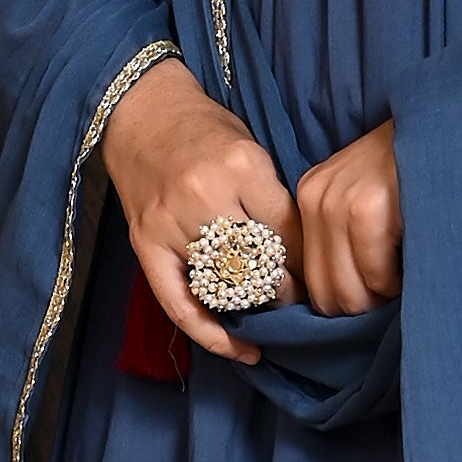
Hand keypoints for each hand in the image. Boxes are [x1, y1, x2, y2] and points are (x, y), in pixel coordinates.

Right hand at [102, 59, 300, 363]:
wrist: (141, 112)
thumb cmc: (205, 130)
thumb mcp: (251, 149)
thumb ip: (274, 199)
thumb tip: (306, 259)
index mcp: (241, 166)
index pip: (288, 231)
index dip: (309, 262)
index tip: (320, 276)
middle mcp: (204, 195)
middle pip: (258, 263)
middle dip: (286, 290)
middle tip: (301, 300)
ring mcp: (170, 223)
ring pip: (224, 285)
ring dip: (255, 308)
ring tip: (274, 316)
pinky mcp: (144, 244)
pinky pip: (179, 303)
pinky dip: (211, 333)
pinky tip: (240, 349)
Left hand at [291, 117, 403, 312]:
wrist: (445, 121)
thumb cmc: (415, 166)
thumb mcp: (366, 194)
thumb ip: (347, 237)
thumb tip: (346, 302)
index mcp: (310, 197)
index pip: (313, 281)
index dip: (348, 299)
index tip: (377, 292)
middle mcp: (316, 198)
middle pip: (326, 295)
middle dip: (364, 303)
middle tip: (394, 287)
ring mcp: (338, 203)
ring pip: (352, 293)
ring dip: (383, 294)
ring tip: (405, 269)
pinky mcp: (367, 209)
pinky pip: (378, 278)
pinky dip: (400, 282)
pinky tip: (413, 255)